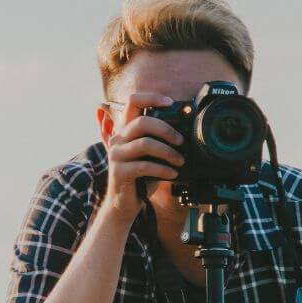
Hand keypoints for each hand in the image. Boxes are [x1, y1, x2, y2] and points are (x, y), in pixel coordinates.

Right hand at [101, 92, 184, 222]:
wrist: (125, 204)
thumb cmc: (141, 178)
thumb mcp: (152, 156)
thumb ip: (160, 141)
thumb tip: (185, 132)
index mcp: (126, 130)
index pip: (133, 102)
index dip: (152, 97)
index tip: (171, 102)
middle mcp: (118, 139)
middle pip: (142, 122)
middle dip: (166, 130)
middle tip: (181, 141)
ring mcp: (116, 155)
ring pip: (144, 144)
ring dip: (168, 152)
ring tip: (180, 161)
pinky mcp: (118, 172)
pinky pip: (144, 166)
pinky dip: (162, 170)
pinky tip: (172, 174)